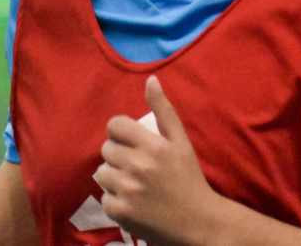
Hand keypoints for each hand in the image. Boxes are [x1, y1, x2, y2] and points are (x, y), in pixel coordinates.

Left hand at [94, 76, 220, 245]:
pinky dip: (115, 200)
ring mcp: (128, 190)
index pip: (115, 125)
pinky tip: (133, 201)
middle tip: (137, 167)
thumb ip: (164, 110)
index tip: (131, 143)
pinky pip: (104, 197)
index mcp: (152, 145)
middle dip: (119, 156)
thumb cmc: (189, 178)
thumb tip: (151, 80)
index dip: (120, 133)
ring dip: (114, 177)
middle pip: (107, 149)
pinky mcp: (121, 212)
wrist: (198, 222)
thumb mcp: (181, 142)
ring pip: (102, 173)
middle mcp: (138, 166)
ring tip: (133, 184)